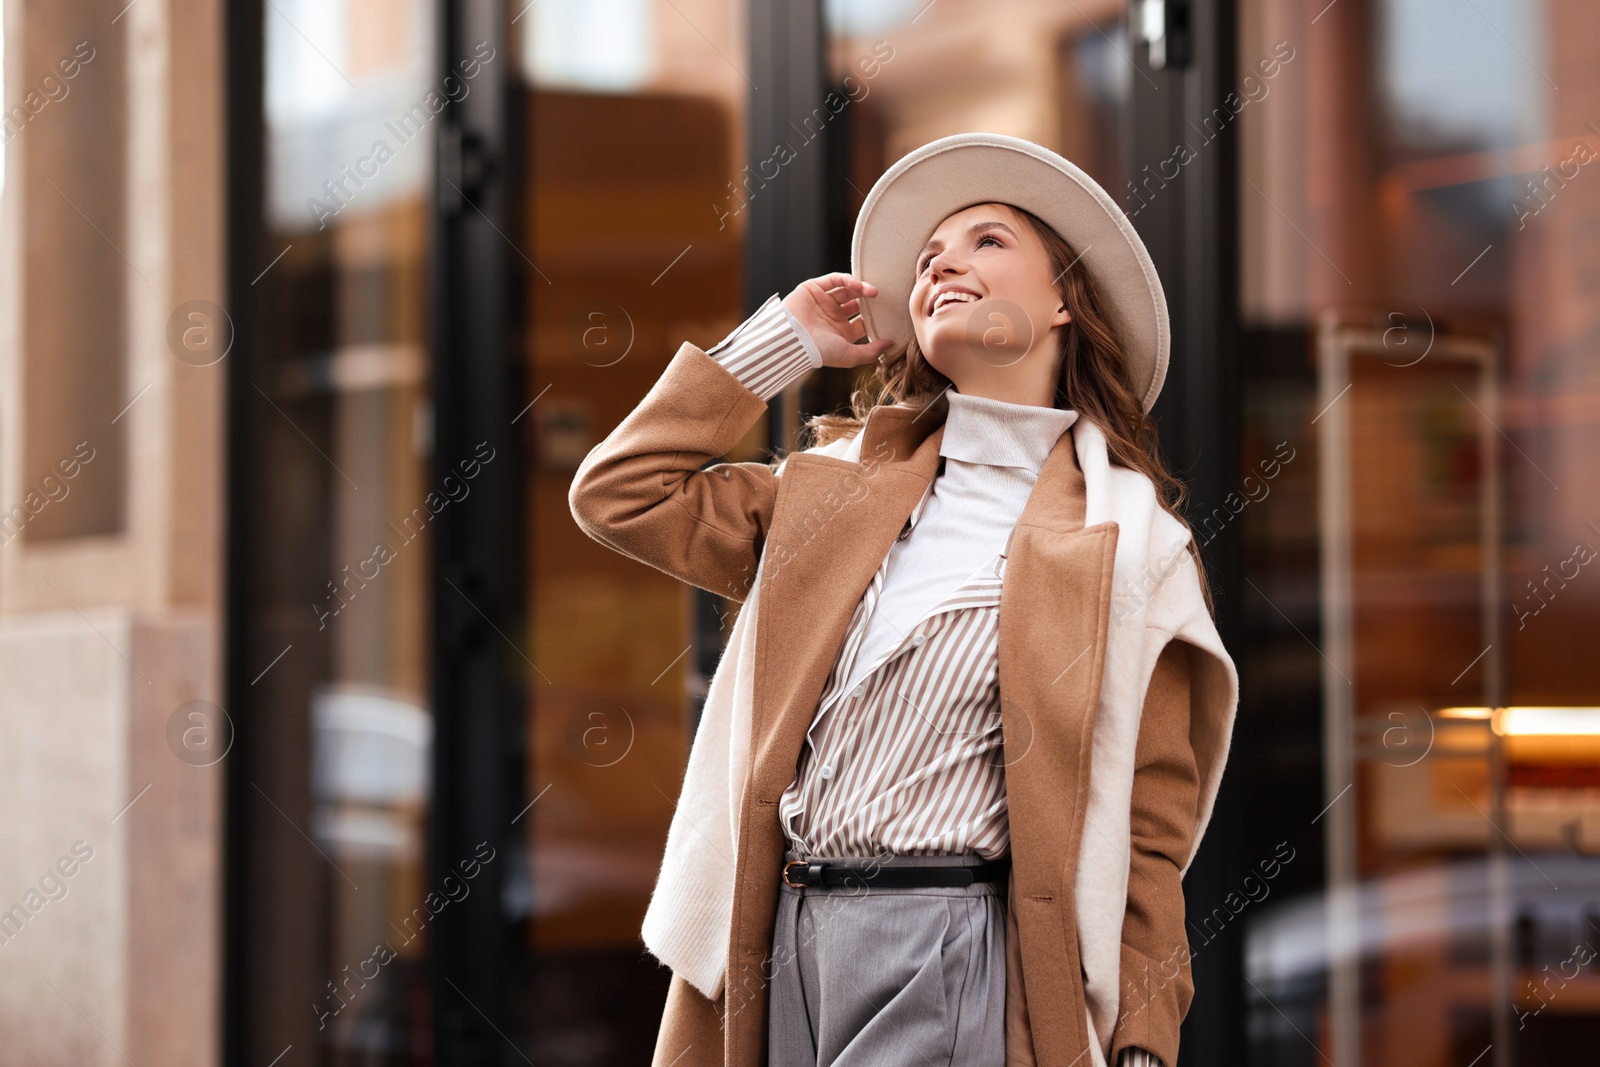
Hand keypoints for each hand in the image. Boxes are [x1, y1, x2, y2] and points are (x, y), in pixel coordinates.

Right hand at [782, 273, 896, 368]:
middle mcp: (833, 317)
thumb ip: (871, 352)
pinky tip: (857, 285)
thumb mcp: (850, 356)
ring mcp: (823, 302)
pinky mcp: (814, 289)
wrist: (793, 340)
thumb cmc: (819, 351)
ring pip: (847, 290)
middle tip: (882, 298)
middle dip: (869, 300)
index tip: (890, 314)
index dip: (876, 317)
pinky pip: (834, 280)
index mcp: (841, 333)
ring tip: (872, 291)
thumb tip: (891, 344)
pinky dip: (847, 279)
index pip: (863, 321)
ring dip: (861, 288)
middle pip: (857, 303)